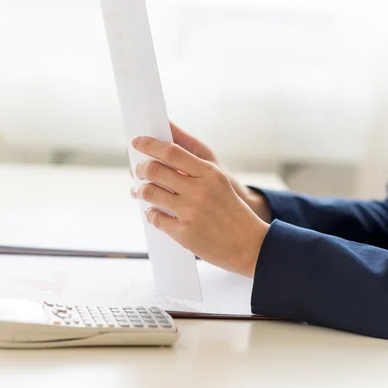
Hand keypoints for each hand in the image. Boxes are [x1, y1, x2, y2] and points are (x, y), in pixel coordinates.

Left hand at [131, 135, 269, 277]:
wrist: (249, 245)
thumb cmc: (232, 211)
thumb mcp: (220, 183)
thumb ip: (195, 170)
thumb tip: (162, 158)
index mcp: (209, 174)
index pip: (171, 152)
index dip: (150, 144)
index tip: (138, 142)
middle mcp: (199, 190)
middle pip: (155, 170)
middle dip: (141, 168)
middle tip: (139, 170)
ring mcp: (190, 212)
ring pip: (149, 193)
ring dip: (141, 190)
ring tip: (142, 191)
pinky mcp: (184, 233)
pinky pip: (155, 217)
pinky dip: (151, 213)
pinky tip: (154, 212)